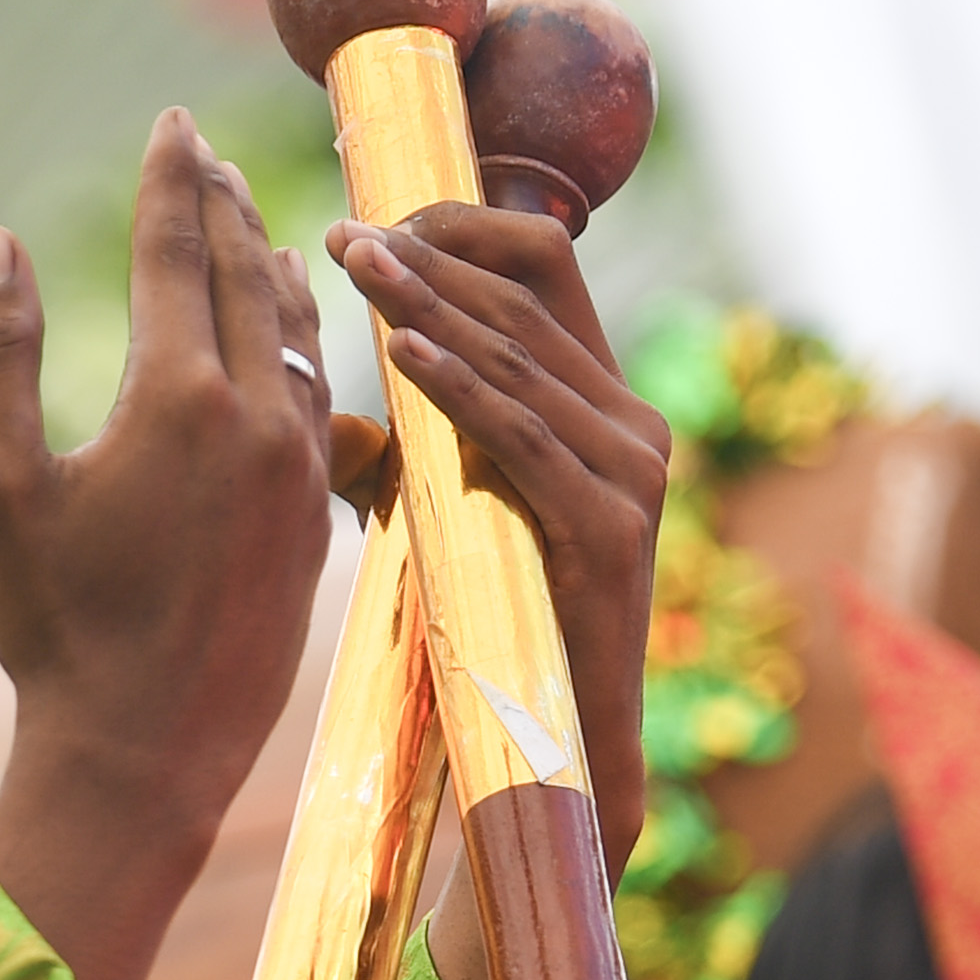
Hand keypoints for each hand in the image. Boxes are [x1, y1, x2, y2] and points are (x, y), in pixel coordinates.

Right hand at [0, 111, 338, 979]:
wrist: (142, 758)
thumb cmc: (52, 632)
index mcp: (178, 395)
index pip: (177, 251)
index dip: (171, 180)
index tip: (172, 125)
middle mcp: (259, 418)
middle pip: (249, 277)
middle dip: (225, 208)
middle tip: (207, 156)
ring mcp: (302, 470)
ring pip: (302, 337)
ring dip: (276, 271)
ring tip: (259, 229)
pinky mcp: (320, 520)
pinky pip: (327, 402)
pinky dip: (309, 349)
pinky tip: (298, 341)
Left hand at [332, 202, 670, 873]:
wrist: (557, 754)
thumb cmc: (493, 635)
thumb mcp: (458, 510)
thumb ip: (431, 443)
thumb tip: (348, 396)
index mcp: (609, 410)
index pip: (546, 272)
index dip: (461, 233)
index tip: (372, 224)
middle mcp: (636, 428)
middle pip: (527, 301)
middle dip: (428, 259)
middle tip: (343, 232)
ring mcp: (633, 476)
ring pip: (519, 358)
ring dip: (428, 305)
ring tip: (357, 266)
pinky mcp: (609, 530)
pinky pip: (520, 438)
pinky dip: (456, 390)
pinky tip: (397, 355)